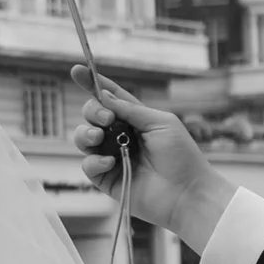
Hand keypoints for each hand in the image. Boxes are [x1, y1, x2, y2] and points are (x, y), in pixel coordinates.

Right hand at [73, 84, 231, 253]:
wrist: (187, 193)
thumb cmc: (182, 156)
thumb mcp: (160, 122)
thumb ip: (130, 108)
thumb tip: (104, 96)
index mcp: (135, 120)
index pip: (110, 98)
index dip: (93, 84)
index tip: (77, 71)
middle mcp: (120, 137)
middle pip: (92, 116)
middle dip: (92, 111)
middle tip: (107, 119)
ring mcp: (112, 158)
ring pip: (83, 138)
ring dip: (86, 134)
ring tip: (98, 138)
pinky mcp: (107, 179)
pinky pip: (88, 165)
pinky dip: (94, 161)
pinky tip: (110, 163)